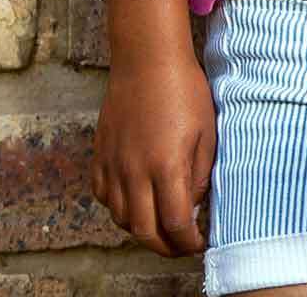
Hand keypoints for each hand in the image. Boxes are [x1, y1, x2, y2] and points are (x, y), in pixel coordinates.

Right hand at [92, 49, 214, 254]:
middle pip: (144, 231)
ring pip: (121, 218)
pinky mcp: (100, 157)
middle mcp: (134, 172)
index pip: (175, 222)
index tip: (198, 243)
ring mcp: (113, 166)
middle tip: (179, 246)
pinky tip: (135, 202)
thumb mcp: (206, 131)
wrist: (147, 60)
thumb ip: (199, 174)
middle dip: (164, 247)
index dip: (188, 241)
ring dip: (141, 229)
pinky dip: (119, 209)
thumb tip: (193, 205)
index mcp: (166, 165)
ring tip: (160, 225)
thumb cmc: (184, 90)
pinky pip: (104, 197)